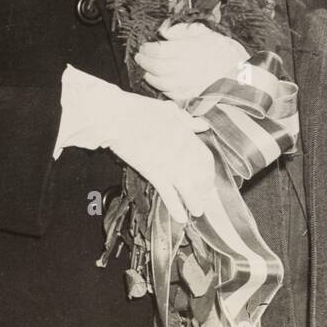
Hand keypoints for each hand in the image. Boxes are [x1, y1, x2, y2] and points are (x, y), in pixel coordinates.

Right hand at [109, 97, 213, 222]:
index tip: (207, 177)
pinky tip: (180, 217)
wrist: (118, 118)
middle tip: (204, 197)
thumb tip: (202, 125)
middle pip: (201, 174)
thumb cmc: (138, 109)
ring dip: (195, 202)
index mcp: (186, 134)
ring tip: (197, 211)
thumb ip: (186, 119)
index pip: (205, 156)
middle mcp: (183, 151)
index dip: (207, 170)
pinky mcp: (155, 173)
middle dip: (204, 187)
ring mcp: (170, 163)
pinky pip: (169, 195)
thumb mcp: (166, 109)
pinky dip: (176, 207)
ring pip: (190, 188)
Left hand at [135, 21, 249, 103]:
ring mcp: (187, 85)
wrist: (245, 78)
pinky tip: (157, 80)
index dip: (148, 48)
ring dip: (149, 74)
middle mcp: (186, 68)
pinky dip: (159, 86)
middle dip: (144, 60)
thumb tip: (164, 32)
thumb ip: (184, 31)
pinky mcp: (190, 98)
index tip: (145, 46)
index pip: (159, 50)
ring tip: (146, 68)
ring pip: (159, 81)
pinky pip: (168, 93)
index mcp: (190, 50)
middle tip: (140, 56)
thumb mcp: (208, 34)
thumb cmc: (227, 53)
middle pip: (155, 66)